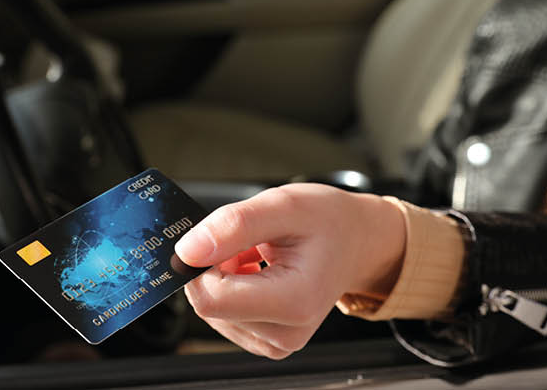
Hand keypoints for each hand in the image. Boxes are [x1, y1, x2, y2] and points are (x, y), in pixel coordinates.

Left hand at [174, 183, 405, 358]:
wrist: (358, 241)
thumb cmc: (330, 222)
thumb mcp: (284, 204)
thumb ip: (235, 225)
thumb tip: (188, 251)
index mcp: (294, 301)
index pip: (211, 299)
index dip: (199, 265)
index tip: (214, 237)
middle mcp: (287, 333)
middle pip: (211, 306)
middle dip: (216, 267)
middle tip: (248, 241)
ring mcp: (278, 342)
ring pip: (214, 310)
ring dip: (225, 275)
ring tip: (258, 254)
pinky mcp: (269, 341)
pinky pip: (226, 316)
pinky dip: (233, 287)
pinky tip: (257, 270)